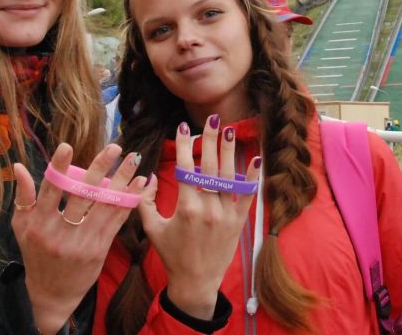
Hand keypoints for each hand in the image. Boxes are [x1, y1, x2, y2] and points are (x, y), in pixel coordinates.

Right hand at [12, 143, 145, 333]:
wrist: (53, 294)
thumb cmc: (36, 254)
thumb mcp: (22, 228)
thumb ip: (23, 197)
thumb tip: (18, 166)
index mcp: (39, 225)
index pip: (49, 191)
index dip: (58, 169)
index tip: (66, 146)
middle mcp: (60, 233)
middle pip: (82, 195)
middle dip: (100, 168)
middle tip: (114, 147)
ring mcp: (82, 242)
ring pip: (104, 205)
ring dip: (122, 180)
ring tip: (133, 159)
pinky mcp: (99, 249)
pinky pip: (116, 220)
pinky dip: (128, 201)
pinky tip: (139, 184)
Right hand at [139, 115, 260, 318]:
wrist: (196, 282)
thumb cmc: (172, 254)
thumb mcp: (152, 228)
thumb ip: (145, 201)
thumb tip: (146, 176)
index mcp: (186, 208)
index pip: (186, 169)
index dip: (183, 146)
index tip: (182, 127)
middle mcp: (208, 208)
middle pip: (209, 167)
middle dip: (210, 140)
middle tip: (212, 118)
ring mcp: (226, 215)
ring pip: (229, 176)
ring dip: (230, 151)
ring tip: (230, 129)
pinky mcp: (239, 222)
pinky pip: (248, 195)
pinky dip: (252, 176)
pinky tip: (256, 157)